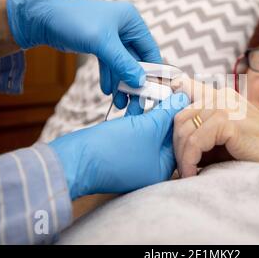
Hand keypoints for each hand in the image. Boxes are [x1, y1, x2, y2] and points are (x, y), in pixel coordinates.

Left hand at [6, 0, 161, 107]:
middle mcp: (125, 28)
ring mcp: (113, 37)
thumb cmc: (73, 21)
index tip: (153, 92)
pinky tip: (108, 91)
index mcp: (132, 20)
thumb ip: (123, 64)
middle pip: (138, 60)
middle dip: (135, 82)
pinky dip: (110, 77)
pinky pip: (111, 64)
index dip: (153, 71)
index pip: (150, 50)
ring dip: (122, 83)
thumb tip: (141, 83)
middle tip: (135, 102)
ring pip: (124, 65)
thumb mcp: (101, 43)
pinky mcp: (100, 45)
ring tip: (120, 103)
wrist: (41, 18)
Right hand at [49, 93, 189, 199]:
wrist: (74, 160)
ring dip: (148, 109)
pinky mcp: (121, 151)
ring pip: (148, 130)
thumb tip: (184, 98)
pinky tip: (135, 98)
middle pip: (165, 134)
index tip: (182, 94)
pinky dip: (135, 115)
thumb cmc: (113, 148)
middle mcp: (151, 167)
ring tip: (150, 89)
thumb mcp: (146, 127)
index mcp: (162, 169)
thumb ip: (167, 112)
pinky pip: (133, 131)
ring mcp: (135, 160)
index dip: (182, 115)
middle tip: (168, 89)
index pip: (180, 138)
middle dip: (164, 110)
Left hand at [173, 85, 258, 176]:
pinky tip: (193, 173)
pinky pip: (195, 141)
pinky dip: (189, 160)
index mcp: (219, 95)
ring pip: (184, 128)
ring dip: (181, 156)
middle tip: (181, 166)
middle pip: (178, 115)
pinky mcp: (230, 121)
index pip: (182, 89)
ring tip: (188, 173)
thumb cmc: (254, 152)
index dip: (167, 105)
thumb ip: (200, 133)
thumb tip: (169, 142)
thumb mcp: (221, 139)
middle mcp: (221, 95)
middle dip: (175, 144)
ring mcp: (226, 105)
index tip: (160, 129)